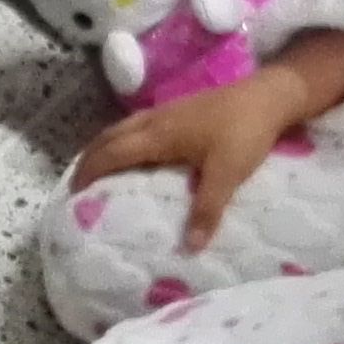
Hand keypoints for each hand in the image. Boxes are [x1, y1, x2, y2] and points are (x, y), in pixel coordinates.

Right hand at [69, 32, 343, 252]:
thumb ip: (207, 210)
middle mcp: (155, 120)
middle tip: (78, 183)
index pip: (111, 153)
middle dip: (89, 158)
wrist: (269, 96)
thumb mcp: (226, 174)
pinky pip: (136, 125)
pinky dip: (122, 140)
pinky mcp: (179, 109)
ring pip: (121, 127)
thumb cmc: (245, 132)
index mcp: (158, 135)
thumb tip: (190, 247)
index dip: (89, 171)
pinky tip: (134, 152)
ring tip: (98, 168)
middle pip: (109, 136)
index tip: (73, 193)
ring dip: (104, 147)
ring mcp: (166, 111)